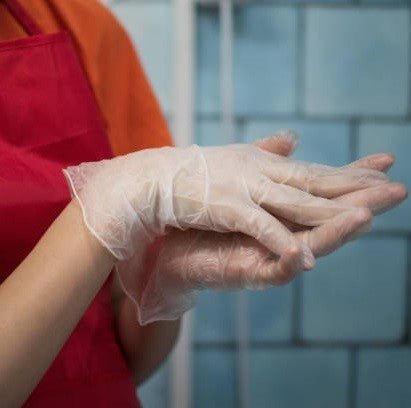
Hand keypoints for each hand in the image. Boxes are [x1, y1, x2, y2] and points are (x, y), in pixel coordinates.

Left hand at [129, 133, 405, 323]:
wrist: (171, 248)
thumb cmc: (208, 217)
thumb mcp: (242, 186)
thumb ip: (266, 163)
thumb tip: (292, 139)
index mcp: (282, 213)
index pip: (324, 191)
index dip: (353, 175)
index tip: (384, 158)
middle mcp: (284, 237)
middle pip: (328, 218)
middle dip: (362, 203)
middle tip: (396, 189)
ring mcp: (268, 256)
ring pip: (310, 246)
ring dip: (336, 232)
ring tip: (365, 216)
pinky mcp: (248, 272)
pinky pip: (272, 269)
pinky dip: (288, 262)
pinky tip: (304, 254)